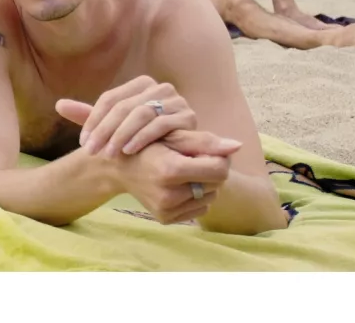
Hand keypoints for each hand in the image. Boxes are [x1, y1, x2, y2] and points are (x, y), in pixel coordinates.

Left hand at [58, 75, 231, 157]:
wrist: (178, 156)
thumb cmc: (142, 140)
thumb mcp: (114, 127)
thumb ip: (89, 116)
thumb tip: (58, 105)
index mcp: (142, 84)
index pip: (110, 98)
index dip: (93, 120)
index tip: (83, 143)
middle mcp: (160, 87)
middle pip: (123, 106)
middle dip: (104, 130)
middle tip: (92, 151)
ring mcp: (177, 101)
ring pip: (141, 114)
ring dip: (121, 135)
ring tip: (109, 153)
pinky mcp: (188, 117)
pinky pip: (161, 125)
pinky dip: (142, 137)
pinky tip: (129, 151)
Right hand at [111, 129, 240, 224]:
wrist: (116, 167)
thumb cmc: (146, 144)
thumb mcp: (171, 136)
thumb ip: (205, 141)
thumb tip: (237, 146)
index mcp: (170, 170)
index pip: (220, 169)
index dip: (218, 158)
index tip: (204, 150)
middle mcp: (168, 194)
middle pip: (217, 183)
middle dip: (211, 170)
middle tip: (192, 159)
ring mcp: (167, 210)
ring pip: (210, 197)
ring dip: (204, 184)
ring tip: (183, 172)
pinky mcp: (166, 219)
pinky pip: (199, 209)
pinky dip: (195, 197)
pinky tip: (178, 186)